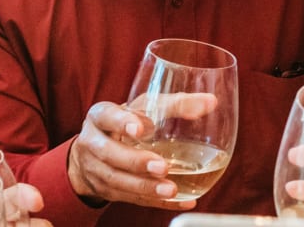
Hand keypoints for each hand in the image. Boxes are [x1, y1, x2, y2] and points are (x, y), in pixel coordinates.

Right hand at [66, 95, 216, 209]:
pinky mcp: (106, 191)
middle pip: (110, 153)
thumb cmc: (126, 122)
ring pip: (117, 181)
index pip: (106, 116)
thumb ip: (174, 104)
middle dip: (136, 162)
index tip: (140, 129)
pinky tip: (180, 201)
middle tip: (162, 166)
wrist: (94, 151)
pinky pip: (131, 199)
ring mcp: (96, 170)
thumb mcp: (143, 107)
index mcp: (100, 116)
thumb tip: (210, 102)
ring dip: (145, 187)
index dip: (121, 122)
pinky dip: (157, 202)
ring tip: (171, 189)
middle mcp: (93, 142)